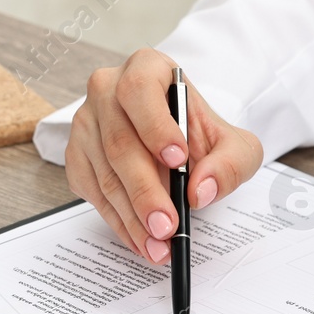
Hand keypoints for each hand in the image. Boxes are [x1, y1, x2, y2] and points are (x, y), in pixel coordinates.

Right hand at [67, 48, 262, 262]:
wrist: (179, 147)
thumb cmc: (200, 137)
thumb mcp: (235, 146)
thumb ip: (229, 164)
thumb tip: (201, 190)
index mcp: (146, 70)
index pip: (140, 90)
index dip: (156, 126)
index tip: (177, 160)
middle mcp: (108, 91)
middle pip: (119, 142)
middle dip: (145, 191)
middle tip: (166, 225)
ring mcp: (87, 124)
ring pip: (105, 175)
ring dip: (132, 217)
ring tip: (158, 244)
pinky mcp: (78, 157)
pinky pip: (92, 194)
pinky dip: (118, 222)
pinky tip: (141, 239)